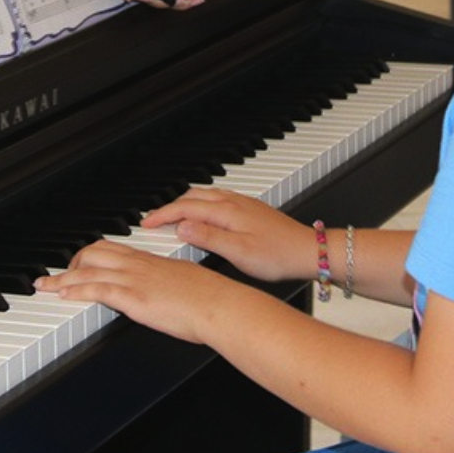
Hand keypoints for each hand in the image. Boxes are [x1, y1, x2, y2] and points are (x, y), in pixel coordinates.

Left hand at [36, 238, 244, 343]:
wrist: (221, 305)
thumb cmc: (211, 299)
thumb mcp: (186, 283)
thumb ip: (170, 284)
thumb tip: (166, 291)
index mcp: (152, 260)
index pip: (113, 249)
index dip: (91, 254)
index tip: (78, 262)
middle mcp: (139, 265)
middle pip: (94, 252)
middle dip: (71, 263)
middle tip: (58, 276)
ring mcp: (135, 280)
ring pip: (88, 269)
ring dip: (61, 278)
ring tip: (45, 286)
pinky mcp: (133, 297)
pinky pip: (95, 288)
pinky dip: (74, 290)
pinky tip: (62, 295)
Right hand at [143, 187, 313, 282]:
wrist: (307, 251)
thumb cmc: (278, 256)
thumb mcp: (238, 253)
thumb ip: (208, 238)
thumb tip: (182, 228)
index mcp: (227, 212)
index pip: (185, 208)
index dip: (162, 215)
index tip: (146, 223)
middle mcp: (234, 203)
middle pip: (192, 198)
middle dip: (170, 207)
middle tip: (155, 221)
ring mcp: (243, 204)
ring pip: (205, 196)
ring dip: (185, 204)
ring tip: (174, 217)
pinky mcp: (251, 209)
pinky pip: (218, 199)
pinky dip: (202, 204)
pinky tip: (205, 215)